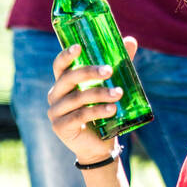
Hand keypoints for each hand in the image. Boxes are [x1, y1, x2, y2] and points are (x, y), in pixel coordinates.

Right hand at [46, 38, 137, 165]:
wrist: (100, 145)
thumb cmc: (103, 111)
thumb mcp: (110, 86)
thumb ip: (117, 65)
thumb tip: (130, 40)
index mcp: (63, 83)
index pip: (60, 65)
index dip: (67, 55)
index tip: (79, 46)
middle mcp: (55, 95)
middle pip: (69, 78)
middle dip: (90, 72)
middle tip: (109, 70)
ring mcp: (55, 112)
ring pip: (78, 98)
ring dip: (100, 94)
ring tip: (118, 93)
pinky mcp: (60, 127)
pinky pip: (80, 115)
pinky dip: (97, 110)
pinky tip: (112, 109)